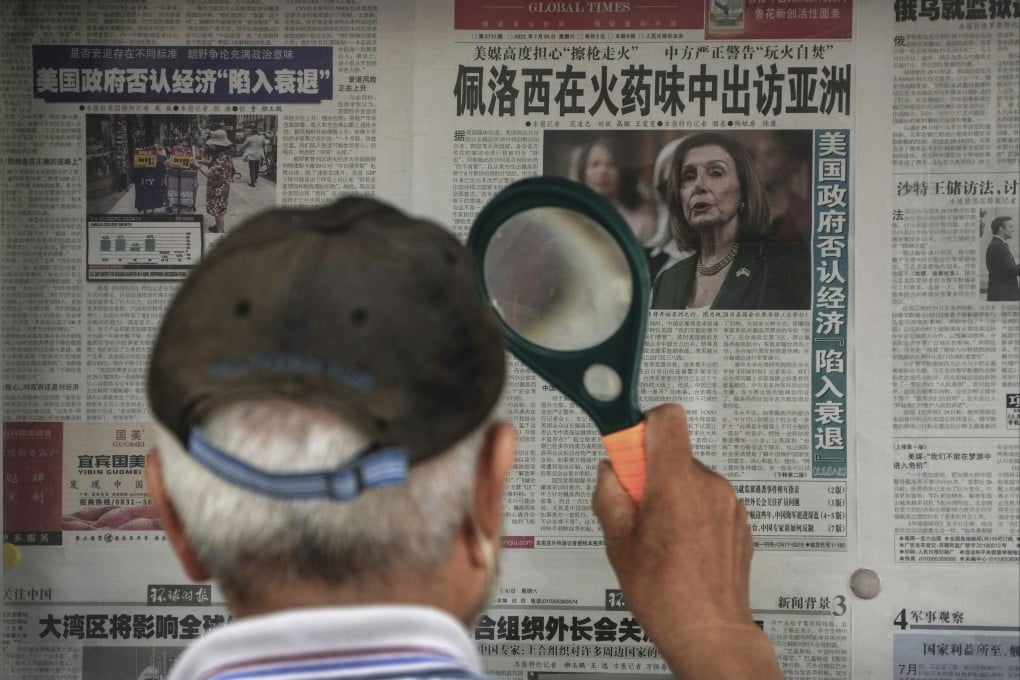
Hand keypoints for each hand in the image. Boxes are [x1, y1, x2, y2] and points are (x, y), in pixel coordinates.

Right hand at [593, 404, 780, 678]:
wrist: (711, 632)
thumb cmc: (663, 592)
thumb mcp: (617, 542)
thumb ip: (609, 495)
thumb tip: (610, 470)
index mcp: (676, 482)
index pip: (667, 419)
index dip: (643, 427)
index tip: (629, 454)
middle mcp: (709, 484)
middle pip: (674, 454)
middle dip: (651, 474)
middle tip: (636, 512)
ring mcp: (730, 503)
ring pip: (691, 480)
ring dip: (673, 496)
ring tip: (660, 539)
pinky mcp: (740, 522)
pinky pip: (709, 502)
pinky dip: (693, 514)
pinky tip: (682, 549)